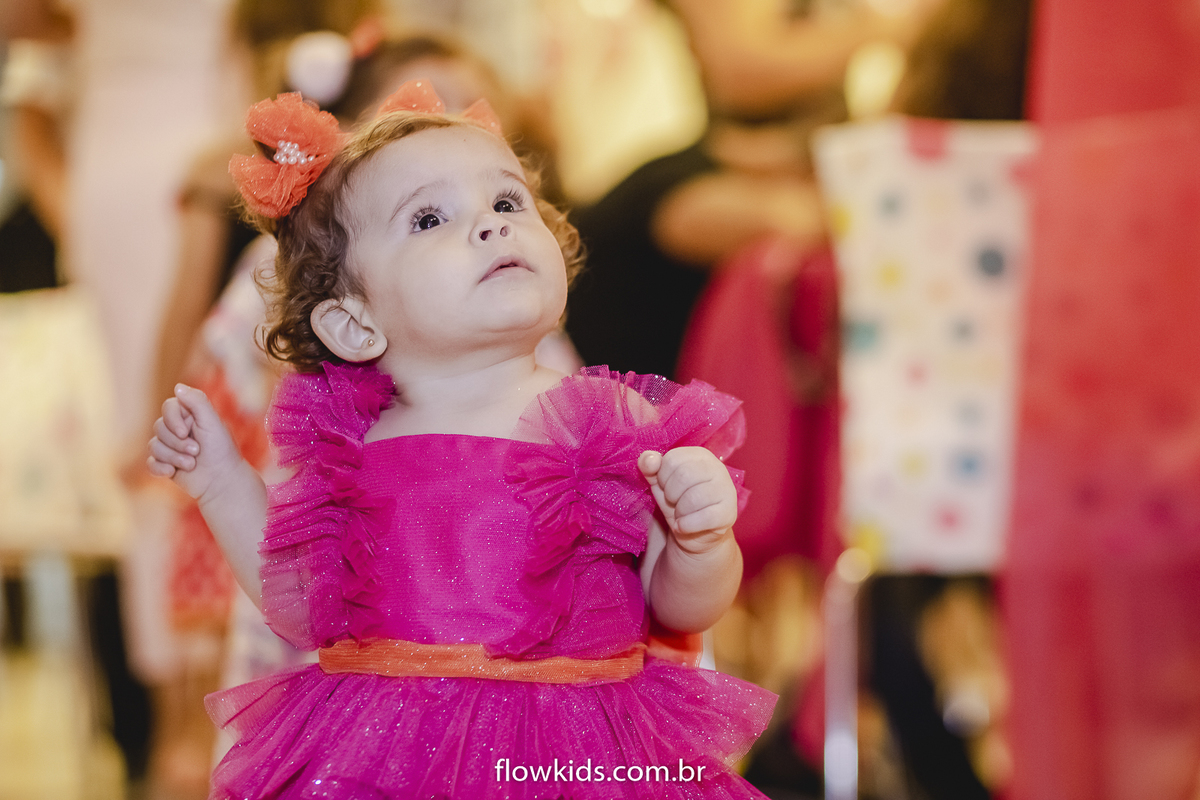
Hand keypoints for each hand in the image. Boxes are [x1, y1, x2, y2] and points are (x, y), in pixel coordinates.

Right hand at [147, 384, 240, 500]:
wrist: (222, 481)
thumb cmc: (221, 450)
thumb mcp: (213, 422)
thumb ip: (198, 402)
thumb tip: (177, 386)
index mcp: (190, 415)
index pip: (169, 407)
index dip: (173, 420)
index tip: (186, 432)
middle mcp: (177, 428)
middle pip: (159, 427)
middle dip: (177, 443)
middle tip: (197, 451)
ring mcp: (169, 446)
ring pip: (154, 446)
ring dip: (173, 457)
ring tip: (192, 464)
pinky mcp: (164, 463)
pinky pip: (150, 463)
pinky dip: (160, 468)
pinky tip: (172, 473)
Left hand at [638, 447, 737, 554]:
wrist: (695, 533)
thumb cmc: (677, 502)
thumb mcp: (660, 482)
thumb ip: (650, 466)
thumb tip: (649, 459)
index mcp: (700, 455)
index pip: (672, 459)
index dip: (662, 477)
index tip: (666, 487)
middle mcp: (717, 468)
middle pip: (683, 476)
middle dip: (671, 495)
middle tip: (674, 502)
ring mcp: (727, 490)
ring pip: (693, 498)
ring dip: (679, 512)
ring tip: (681, 514)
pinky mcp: (729, 513)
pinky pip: (703, 518)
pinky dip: (686, 526)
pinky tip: (685, 526)